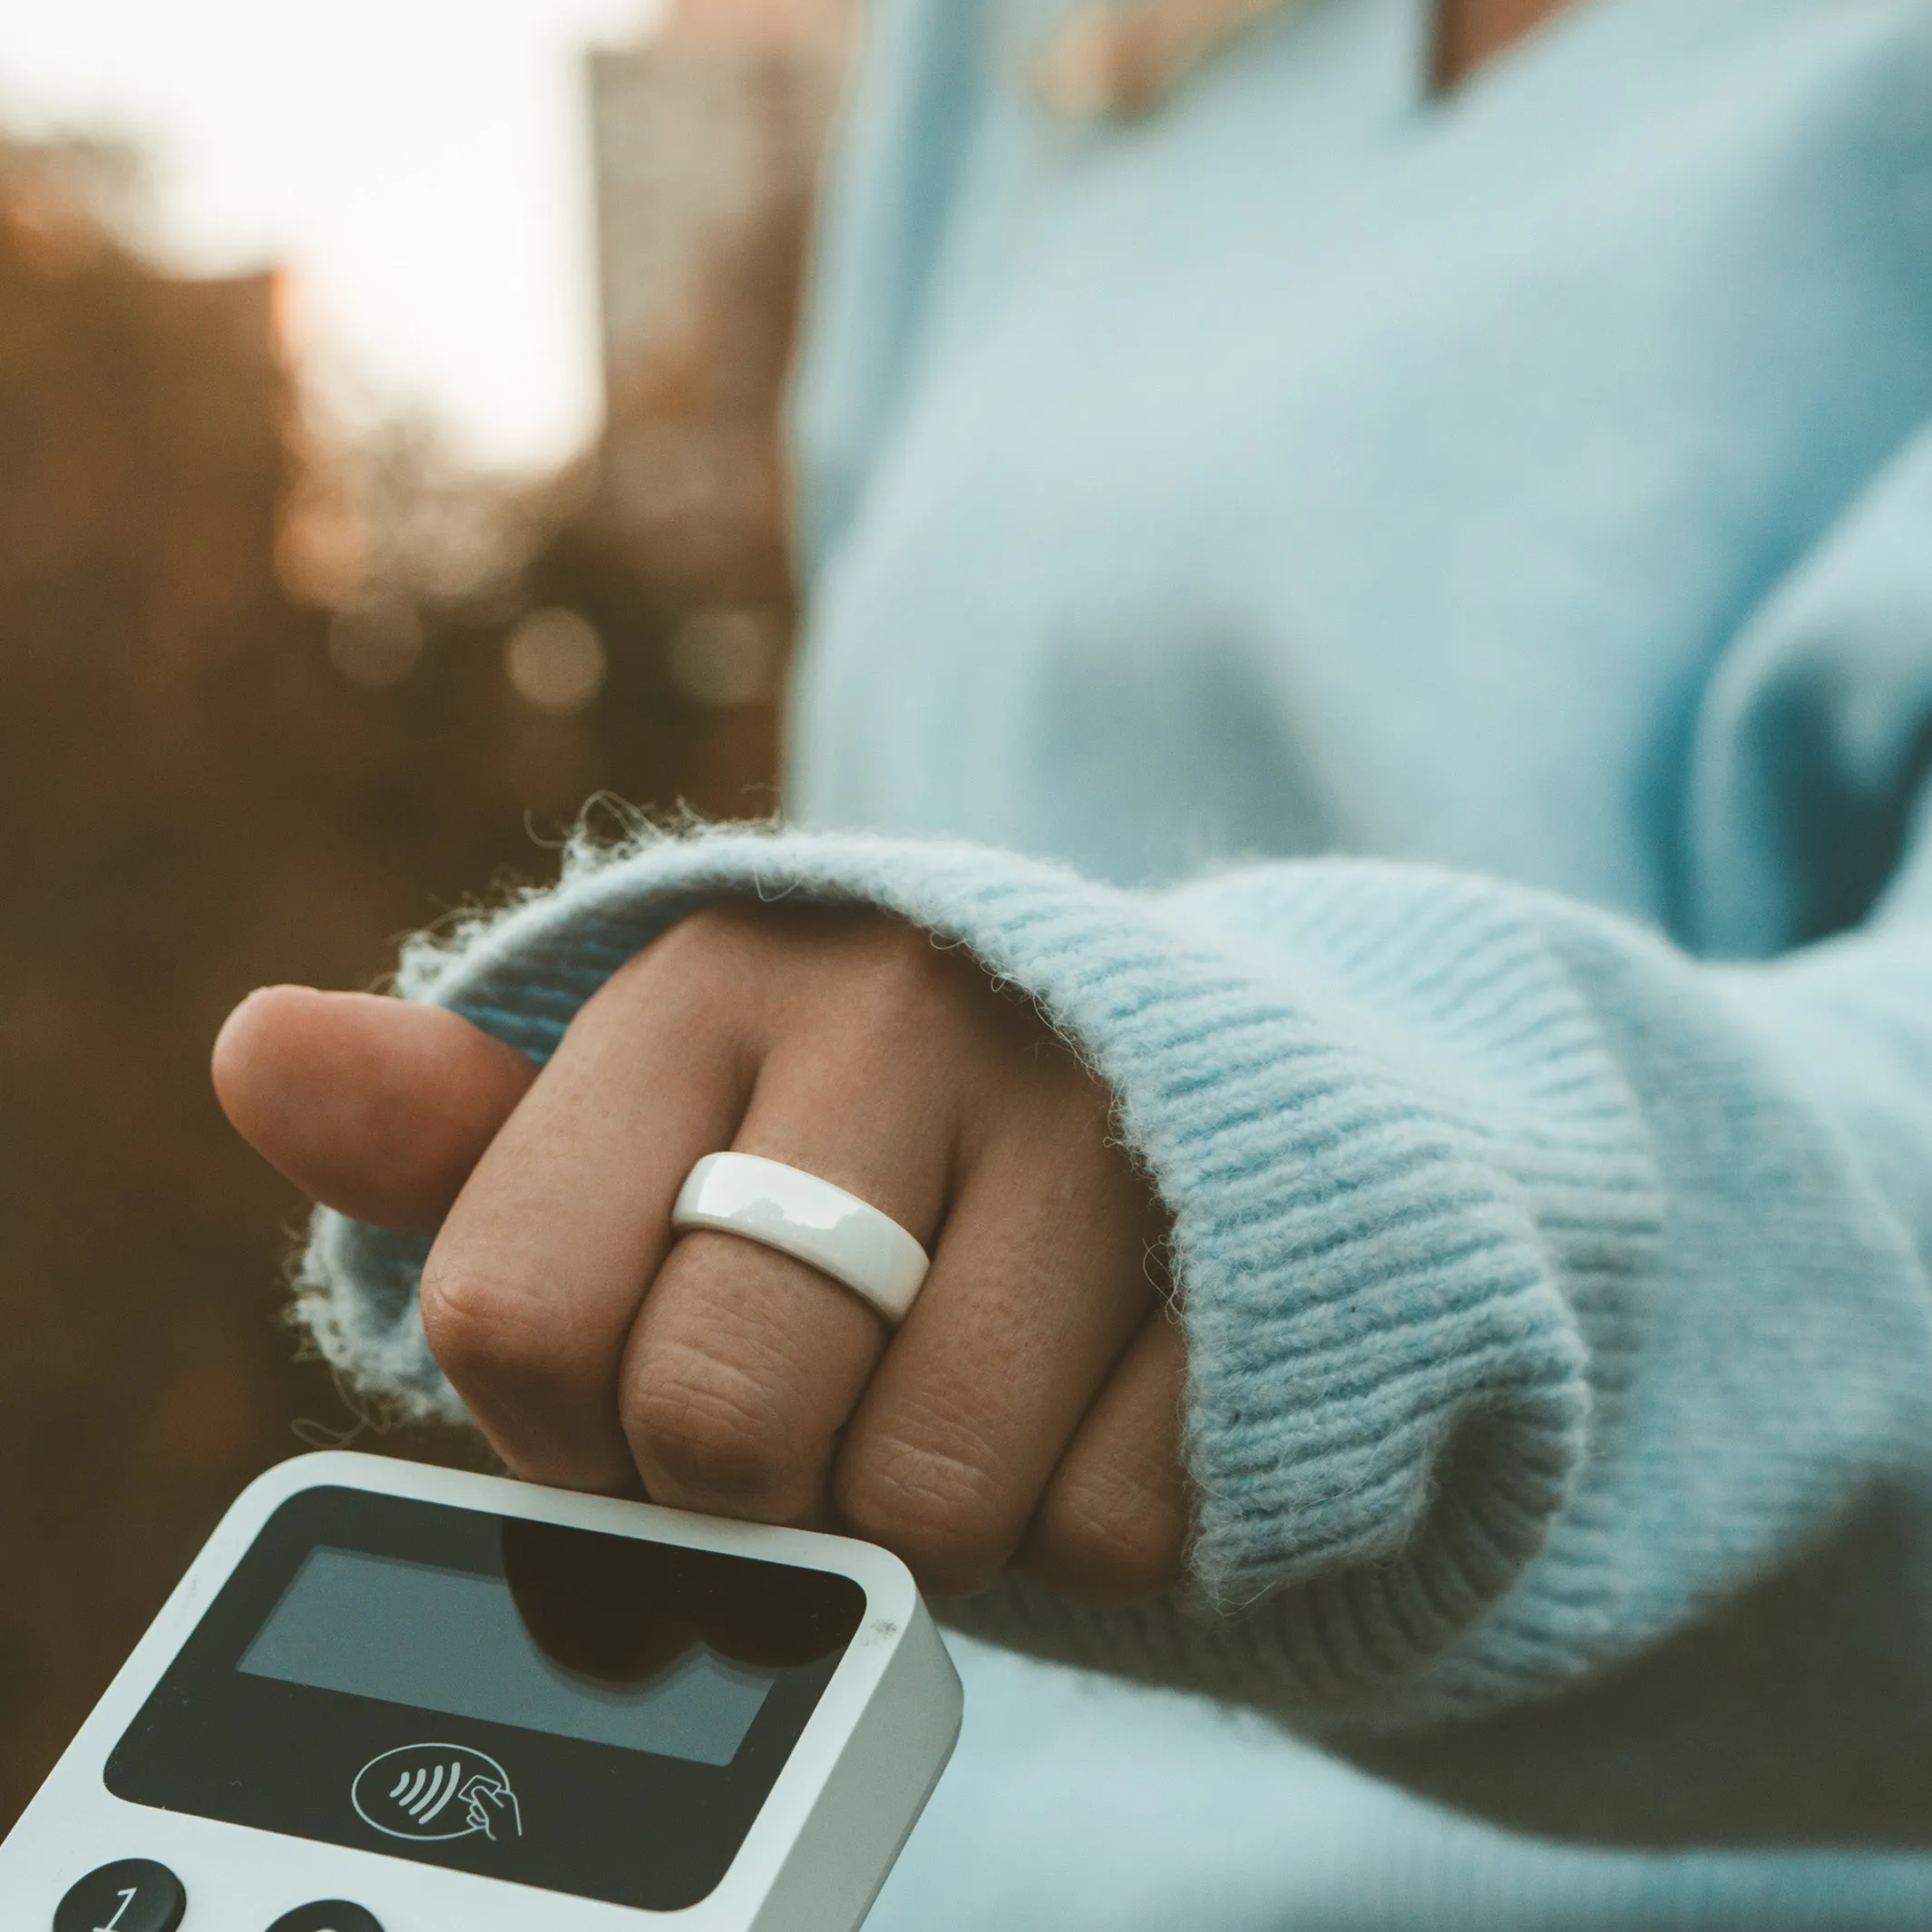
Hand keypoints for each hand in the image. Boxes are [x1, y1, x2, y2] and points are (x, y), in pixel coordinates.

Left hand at [212, 905, 1188, 1604]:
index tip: (619, 1398)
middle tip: (800, 1412)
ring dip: (913, 1517)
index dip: (552, 1426)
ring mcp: (1097, 1119)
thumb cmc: (842, 1135)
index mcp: (710, 974)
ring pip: (927, 1500)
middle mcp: (906, 1011)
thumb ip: (461, 1134)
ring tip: (939, 1401)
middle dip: (740, 1481)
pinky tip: (1075, 1398)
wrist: (1144, 1086)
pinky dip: (1073, 1524)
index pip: (516, 1306)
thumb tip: (259, 1050)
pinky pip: (1109, 1524)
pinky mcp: (1247, 1243)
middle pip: (719, 1420)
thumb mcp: (644, 1115)